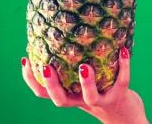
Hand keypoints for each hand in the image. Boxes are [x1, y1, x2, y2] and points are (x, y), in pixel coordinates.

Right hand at [21, 47, 148, 123]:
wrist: (126, 117)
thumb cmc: (101, 94)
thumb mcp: (84, 85)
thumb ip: (73, 70)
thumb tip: (64, 36)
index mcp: (70, 96)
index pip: (43, 93)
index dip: (31, 80)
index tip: (26, 59)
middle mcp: (81, 102)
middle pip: (60, 100)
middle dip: (51, 85)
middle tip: (45, 67)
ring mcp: (100, 101)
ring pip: (90, 97)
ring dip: (86, 82)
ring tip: (85, 66)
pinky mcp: (119, 97)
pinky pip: (122, 81)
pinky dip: (124, 66)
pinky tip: (123, 51)